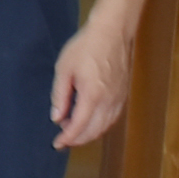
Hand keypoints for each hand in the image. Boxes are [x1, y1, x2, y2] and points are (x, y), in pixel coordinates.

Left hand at [50, 19, 132, 147]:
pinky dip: (100, 125)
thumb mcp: (64, 69)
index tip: (57, 144)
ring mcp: (118, 98)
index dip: (67, 138)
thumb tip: (56, 117)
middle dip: (77, 139)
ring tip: (71, 128)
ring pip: (105, 127)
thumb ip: (59, 95)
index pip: (79, 126)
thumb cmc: (85, 47)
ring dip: (89, 133)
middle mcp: (109, 101)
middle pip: (94, 131)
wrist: (111, 33)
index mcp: (93, 95)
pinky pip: (112, 118)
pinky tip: (88, 121)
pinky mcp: (123, 95)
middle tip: (62, 139)